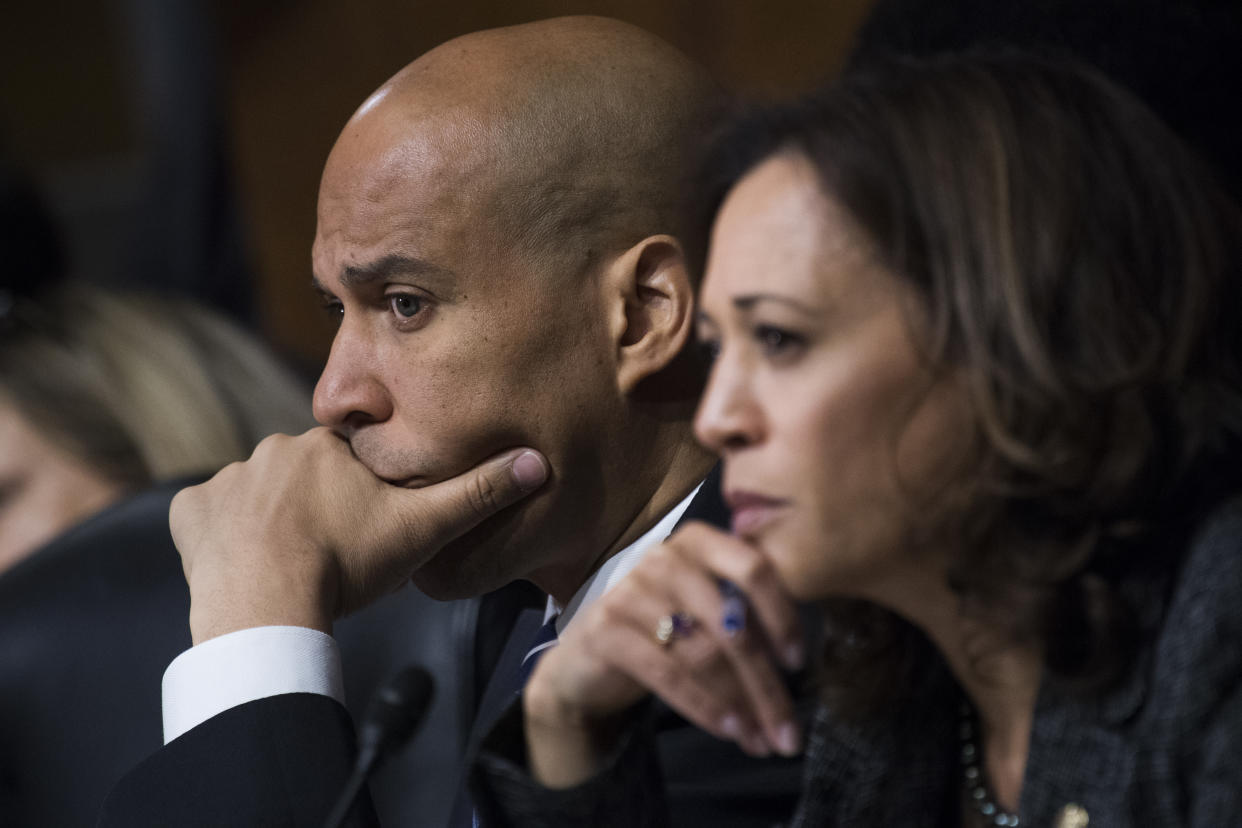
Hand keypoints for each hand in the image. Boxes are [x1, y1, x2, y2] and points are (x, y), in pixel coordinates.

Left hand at [170, 427, 547, 642]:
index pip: (350, 460)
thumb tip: (539, 461)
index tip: (365, 530)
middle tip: (330, 553)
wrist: (267, 608)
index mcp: (327, 447)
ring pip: (256, 495)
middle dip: (316, 506)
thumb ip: (477, 494)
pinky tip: (243, 563)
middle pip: (302, 474)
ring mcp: (227, 481)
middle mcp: (273, 450)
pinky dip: (222, 535)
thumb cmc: (347, 565)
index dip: (361, 496)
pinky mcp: (189, 513)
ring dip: (270, 521)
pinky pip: (206, 516)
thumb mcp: (424, 529)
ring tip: (290, 565)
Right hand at [522, 521, 803, 787]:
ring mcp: (631, 591)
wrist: (585, 659)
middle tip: (789, 733)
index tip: (798, 663)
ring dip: (740, 706)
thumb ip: (744, 613)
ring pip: (704, 654)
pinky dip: (704, 707)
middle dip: (766, 685)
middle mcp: (664, 557)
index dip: (781, 615)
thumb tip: (797, 658)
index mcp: (698, 542)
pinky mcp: (606, 629)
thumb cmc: (659, 631)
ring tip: (762, 742)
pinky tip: (729, 731)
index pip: (753, 567)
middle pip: (732, 625)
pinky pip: (668, 674)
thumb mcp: (704, 611)